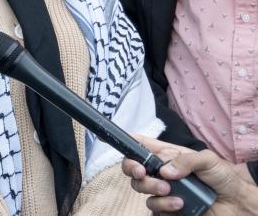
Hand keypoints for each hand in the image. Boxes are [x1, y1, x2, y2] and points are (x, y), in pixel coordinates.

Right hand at [121, 135, 257, 214]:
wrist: (235, 204)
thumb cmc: (223, 177)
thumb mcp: (208, 159)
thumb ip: (185, 160)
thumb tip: (164, 171)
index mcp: (167, 155)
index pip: (140, 145)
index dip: (126, 142)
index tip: (114, 142)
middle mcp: (160, 171)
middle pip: (133, 168)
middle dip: (134, 170)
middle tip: (144, 174)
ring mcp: (162, 190)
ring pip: (140, 188)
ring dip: (153, 189)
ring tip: (172, 192)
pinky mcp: (166, 208)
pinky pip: (153, 208)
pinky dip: (163, 206)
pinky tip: (180, 205)